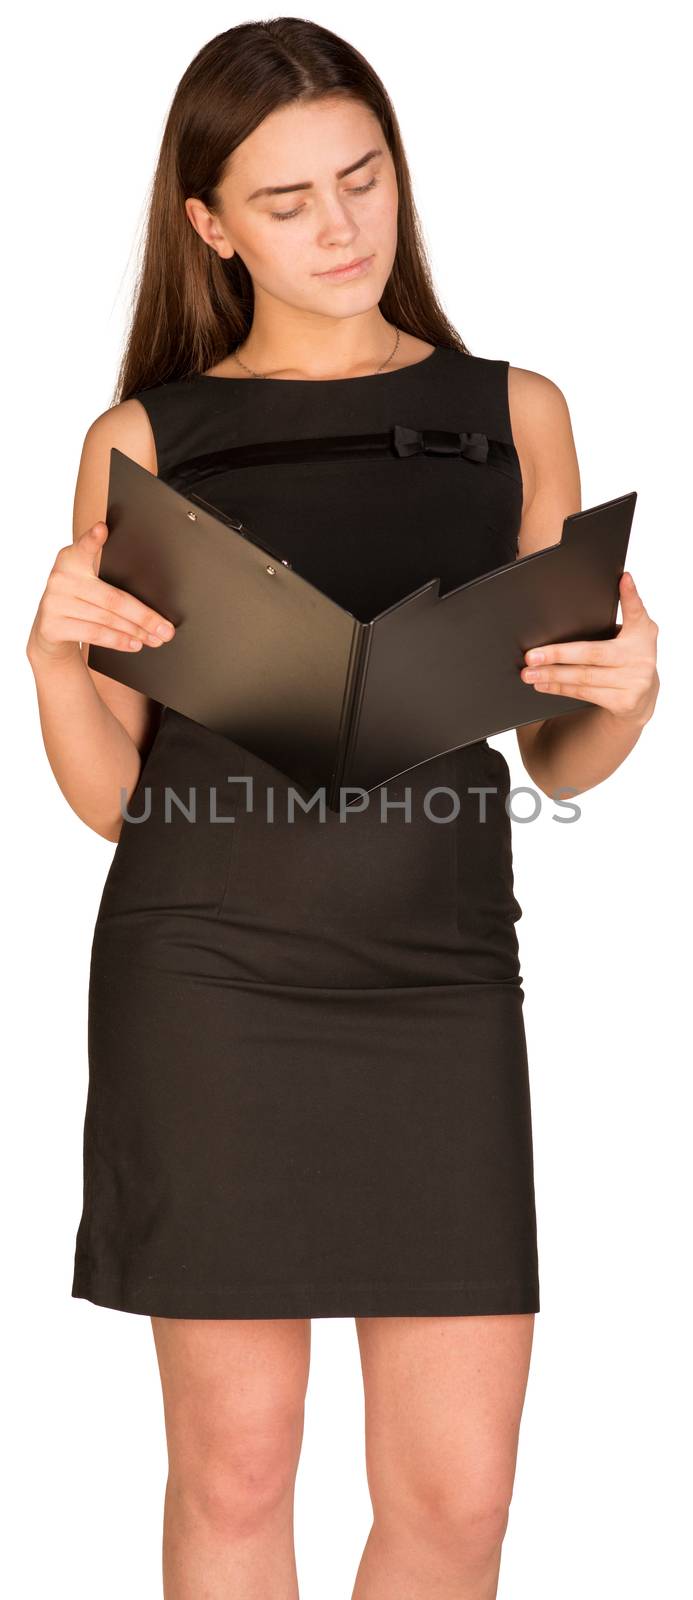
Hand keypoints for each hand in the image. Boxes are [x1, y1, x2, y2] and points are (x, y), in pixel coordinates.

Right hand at [26, 521, 175, 665]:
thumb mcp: (88, 582)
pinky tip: (135, 643)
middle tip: (166, 628)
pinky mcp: (52, 625)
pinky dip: (119, 640)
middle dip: (144, 616)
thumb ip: (111, 578)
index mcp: (71, 559)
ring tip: (155, 638)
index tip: (102, 529)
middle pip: (112, 598)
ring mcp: (54, 602)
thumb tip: (152, 602)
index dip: (92, 539)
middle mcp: (60, 578)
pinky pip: (94, 633)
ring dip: (136, 631)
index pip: (84, 548)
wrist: (50, 629)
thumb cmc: (80, 601)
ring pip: (107, 619)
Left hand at [519, 572, 659, 725]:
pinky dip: (560, 689)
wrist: (641, 696)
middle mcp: (641, 659)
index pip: (636, 612)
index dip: (631, 596)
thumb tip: (624, 578)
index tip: (623, 579)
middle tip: (531, 655)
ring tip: (529, 672)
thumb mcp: (635, 631)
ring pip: (584, 678)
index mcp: (642, 635)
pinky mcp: (623, 703)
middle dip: (558, 654)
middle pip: (593, 654)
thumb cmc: (630, 656)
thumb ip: (629, 606)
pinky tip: (543, 684)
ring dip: (553, 675)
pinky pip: (584, 694)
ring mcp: (633, 683)